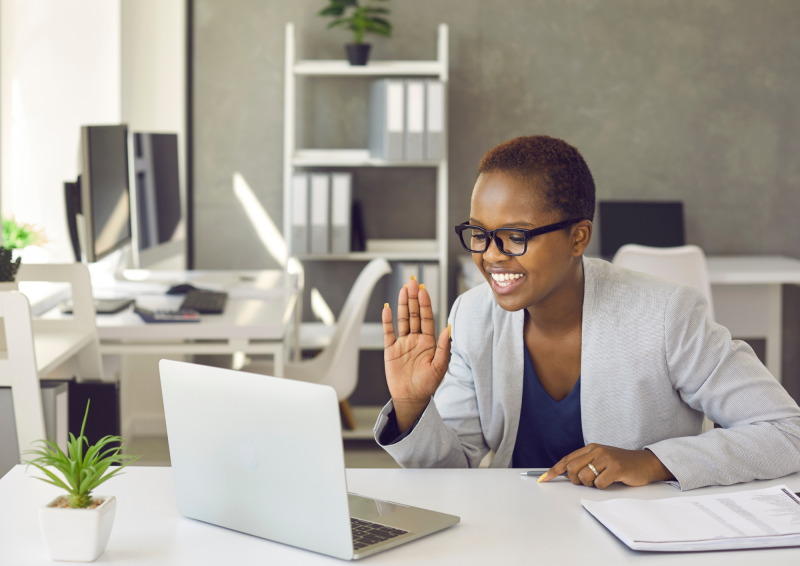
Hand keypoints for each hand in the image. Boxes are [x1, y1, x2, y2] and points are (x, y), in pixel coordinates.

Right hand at [383, 277, 449, 431]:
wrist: (411, 399)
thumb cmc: (427, 384)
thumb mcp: (440, 367)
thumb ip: (444, 347)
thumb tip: (448, 328)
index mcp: (429, 342)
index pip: (427, 318)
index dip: (425, 304)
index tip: (424, 291)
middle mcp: (416, 339)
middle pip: (414, 314)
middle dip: (413, 298)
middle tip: (413, 282)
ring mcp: (403, 343)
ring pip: (402, 319)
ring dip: (402, 304)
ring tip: (403, 289)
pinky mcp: (391, 350)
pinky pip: (388, 332)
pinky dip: (387, 321)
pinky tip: (388, 309)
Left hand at [539, 444, 674, 488]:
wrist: (645, 463)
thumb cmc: (621, 464)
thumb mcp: (601, 459)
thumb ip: (585, 463)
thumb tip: (565, 473)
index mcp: (590, 448)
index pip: (567, 459)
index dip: (554, 470)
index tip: (545, 478)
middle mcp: (596, 451)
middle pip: (572, 468)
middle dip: (575, 479)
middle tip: (586, 481)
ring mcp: (606, 459)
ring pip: (584, 477)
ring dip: (590, 484)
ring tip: (601, 480)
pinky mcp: (616, 468)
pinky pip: (599, 483)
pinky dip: (602, 487)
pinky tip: (610, 481)